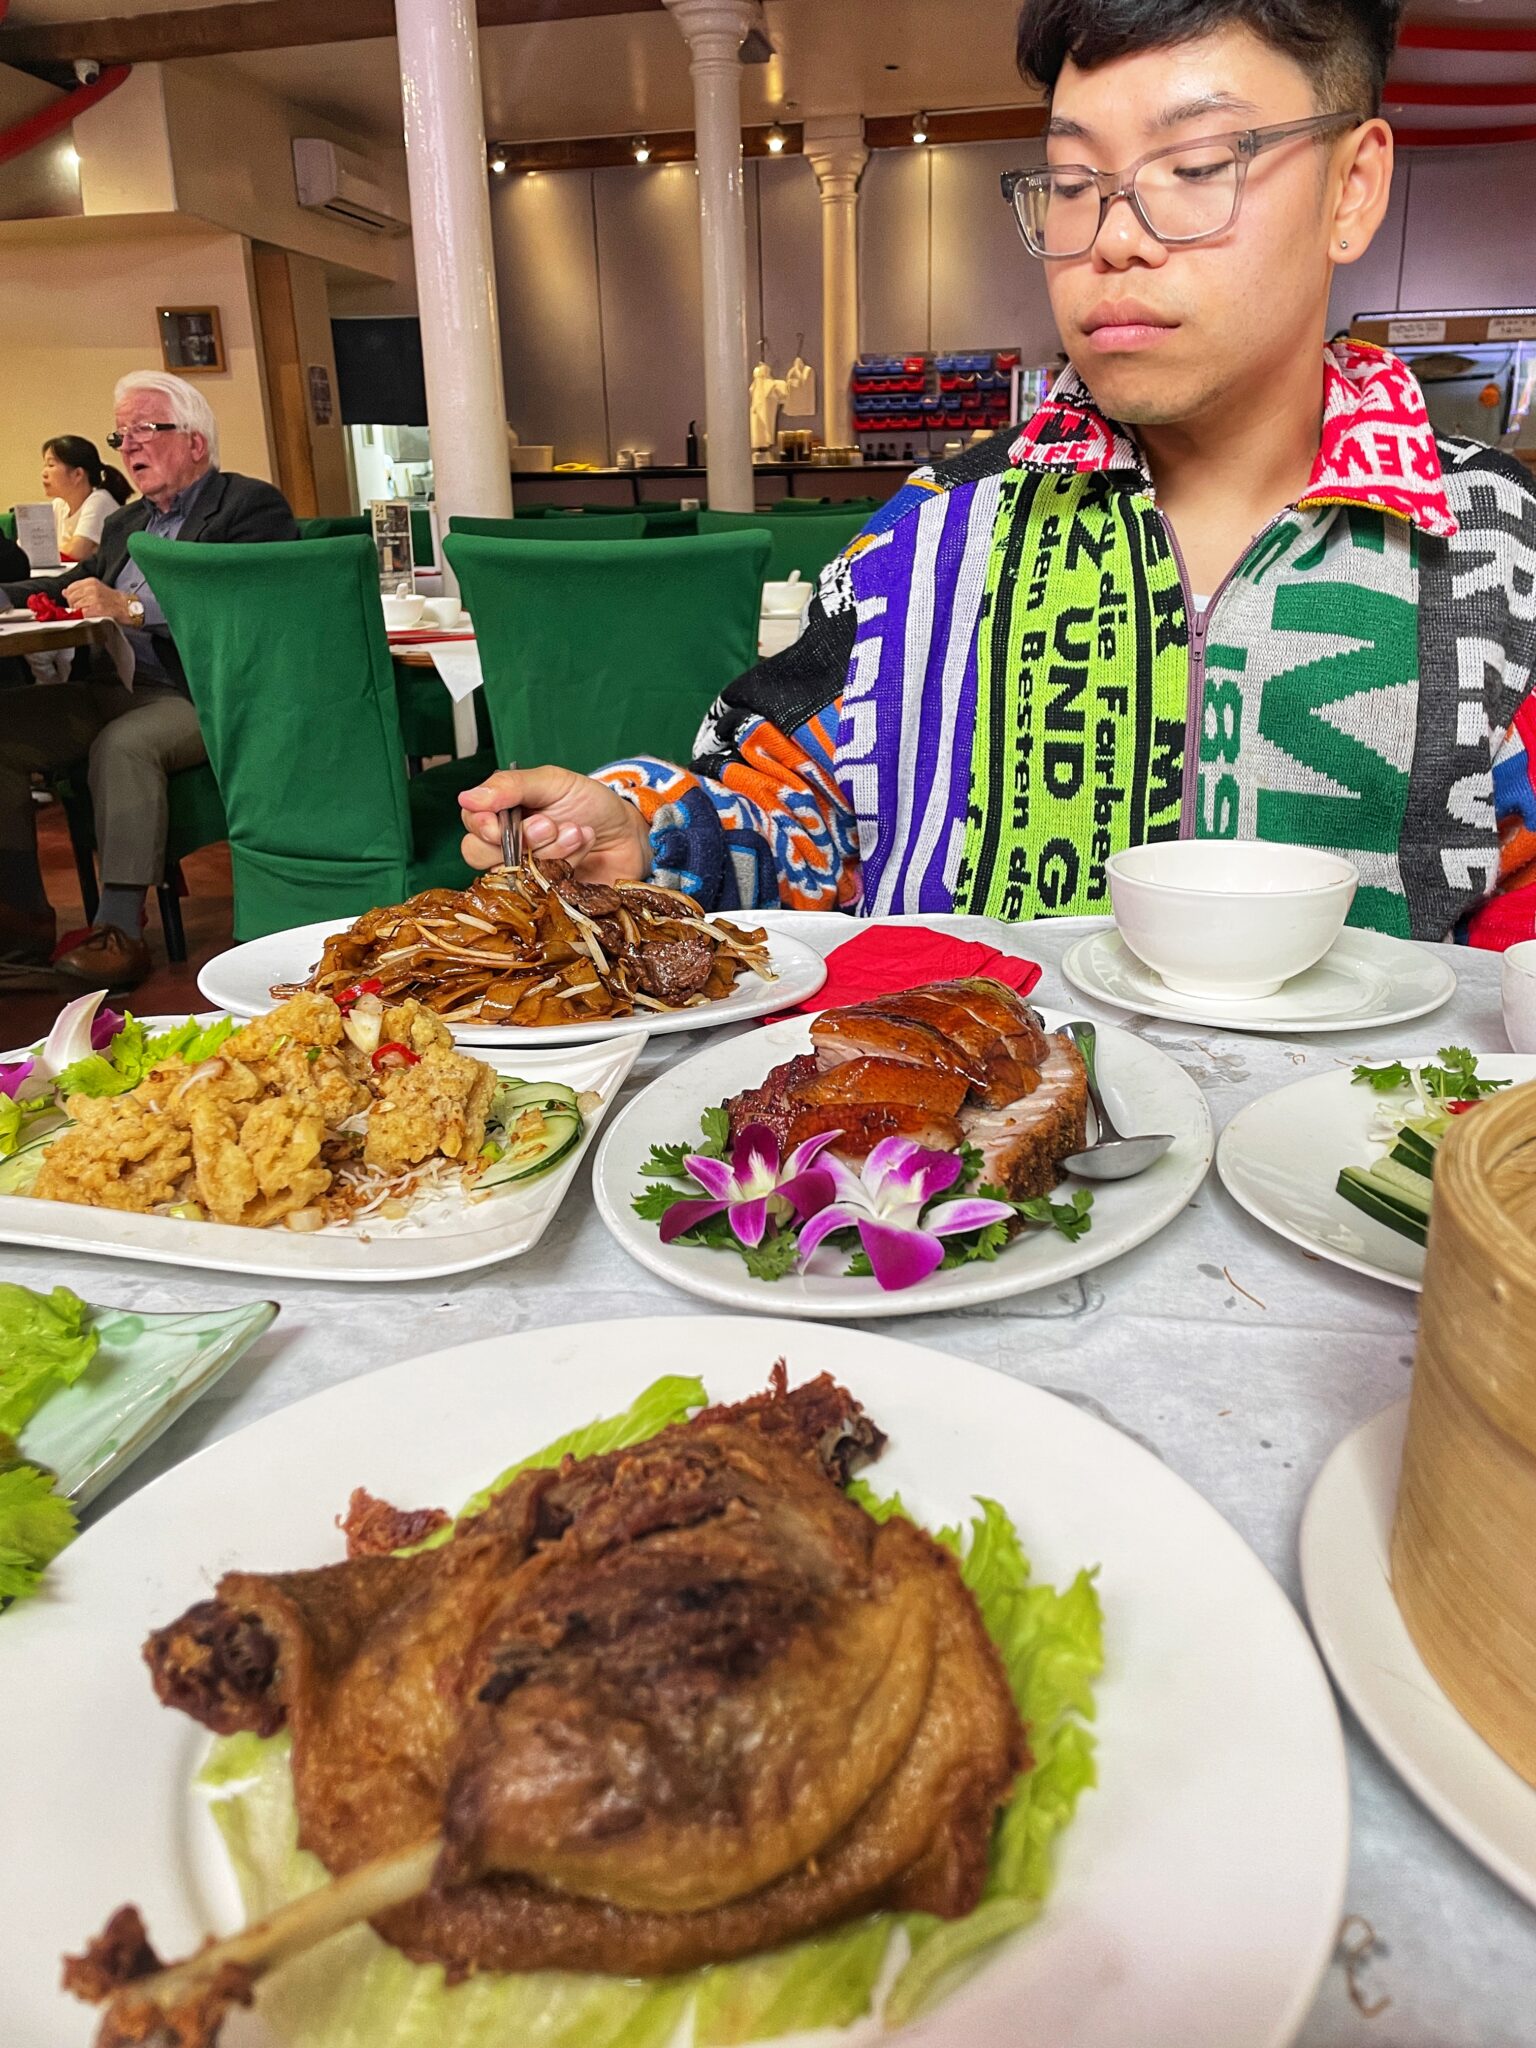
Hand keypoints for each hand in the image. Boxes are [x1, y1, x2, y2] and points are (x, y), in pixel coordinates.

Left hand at [61, 578, 131, 622]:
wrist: (128, 607)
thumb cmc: (113, 600)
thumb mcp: (97, 589)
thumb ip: (79, 589)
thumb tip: (65, 592)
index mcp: (91, 582)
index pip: (70, 587)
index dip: (70, 596)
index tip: (75, 601)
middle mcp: (92, 588)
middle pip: (71, 597)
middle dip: (73, 604)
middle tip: (82, 608)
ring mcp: (94, 599)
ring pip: (75, 606)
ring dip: (78, 612)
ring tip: (88, 612)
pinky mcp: (97, 609)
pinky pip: (81, 613)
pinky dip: (83, 616)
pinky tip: (90, 616)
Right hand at [460, 766, 652, 881]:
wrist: (628, 832)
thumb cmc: (589, 803)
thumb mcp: (552, 782)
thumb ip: (512, 786)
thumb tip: (468, 798)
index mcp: (502, 815)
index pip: (471, 825)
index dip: (482, 827)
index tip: (499, 825)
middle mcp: (507, 848)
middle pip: (480, 855)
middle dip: (519, 839)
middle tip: (550, 825)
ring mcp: (525, 876)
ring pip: (512, 873)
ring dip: (549, 850)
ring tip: (577, 831)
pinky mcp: (545, 897)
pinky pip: (540, 892)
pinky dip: (565, 866)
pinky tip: (583, 845)